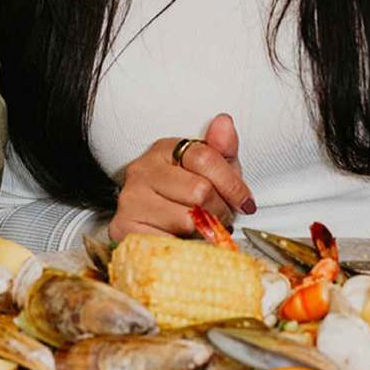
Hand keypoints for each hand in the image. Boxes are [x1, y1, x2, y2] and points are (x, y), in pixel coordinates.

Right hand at [108, 114, 255, 240]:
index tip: (245, 202)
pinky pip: (169, 242)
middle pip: (199, 191)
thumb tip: (224, 123)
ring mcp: (131, 200)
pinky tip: (185, 241)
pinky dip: (184, 247)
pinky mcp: (124, 229)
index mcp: (164, 149)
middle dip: (220, 209)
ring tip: (204, 229)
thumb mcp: (212, 171)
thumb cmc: (186, 195)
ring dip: (205, 231)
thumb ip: (222, 148)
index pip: (205, 158)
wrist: (153, 225)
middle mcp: (142, 171)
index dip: (232, 184)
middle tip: (222, 218)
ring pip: (186, 219)